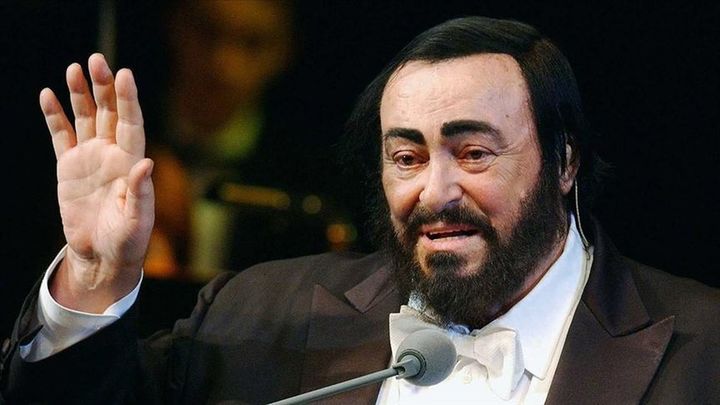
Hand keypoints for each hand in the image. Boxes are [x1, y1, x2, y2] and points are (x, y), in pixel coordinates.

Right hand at [40, 54, 153, 312]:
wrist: (102, 255)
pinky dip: (55, 116)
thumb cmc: (127, 241)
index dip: (128, 100)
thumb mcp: (137, 221)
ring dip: (81, 94)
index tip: (125, 75)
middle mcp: (113, 155)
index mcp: (131, 163)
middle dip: (103, 87)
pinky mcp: (69, 167)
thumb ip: (140, 193)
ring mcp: (91, 158)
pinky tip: (49, 95)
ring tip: (75, 68)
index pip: (132, 124)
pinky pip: (62, 135)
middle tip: (97, 60)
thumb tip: (146, 164)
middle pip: (109, 113)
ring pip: (87, 118)